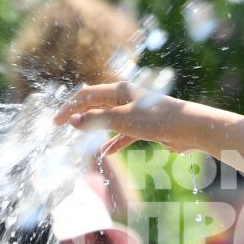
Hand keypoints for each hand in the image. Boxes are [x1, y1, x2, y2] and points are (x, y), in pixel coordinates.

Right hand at [54, 81, 186, 154]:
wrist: (188, 128)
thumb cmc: (156, 119)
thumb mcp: (121, 119)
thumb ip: (96, 120)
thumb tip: (74, 121)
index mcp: (118, 90)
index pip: (86, 96)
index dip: (69, 107)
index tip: (56, 121)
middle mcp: (125, 98)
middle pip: (96, 104)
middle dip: (79, 114)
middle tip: (62, 125)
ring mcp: (135, 112)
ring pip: (108, 119)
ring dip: (94, 127)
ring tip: (79, 135)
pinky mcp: (144, 126)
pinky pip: (123, 134)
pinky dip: (113, 142)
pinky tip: (106, 153)